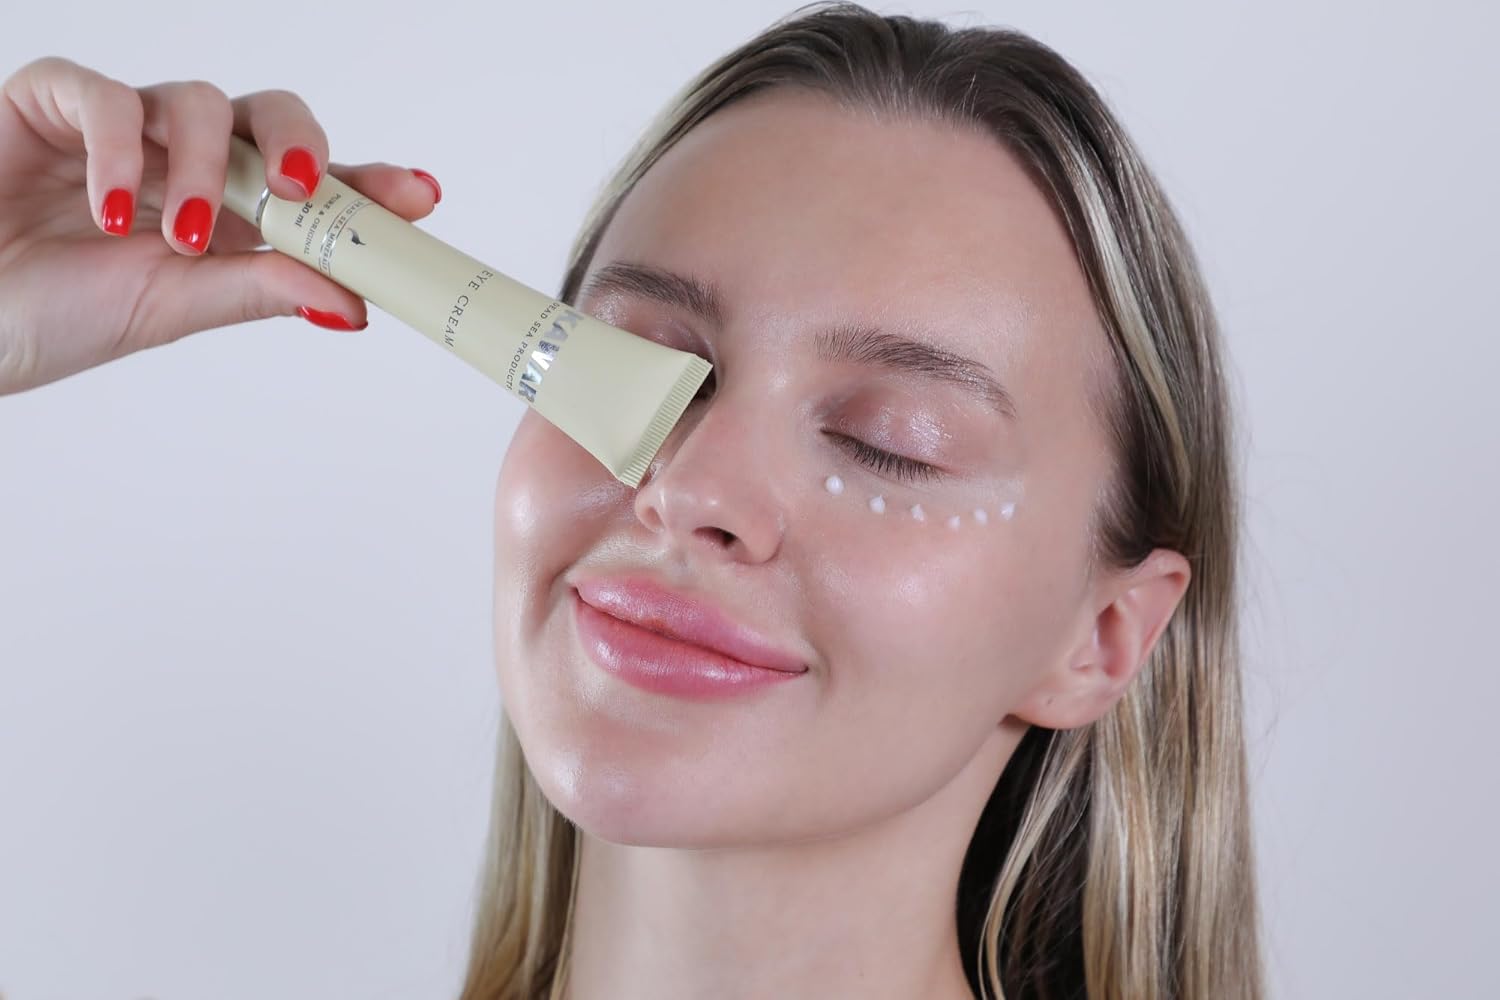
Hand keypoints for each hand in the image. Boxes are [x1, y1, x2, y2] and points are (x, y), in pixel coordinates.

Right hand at [0, 56, 444, 394]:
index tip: (421, 198)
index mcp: (226, 212)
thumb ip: (260, 291)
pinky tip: (111, 212)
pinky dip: (118, 149)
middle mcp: (183, 161)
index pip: (311, 185)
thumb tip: (356, 303)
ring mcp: (123, 129)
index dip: (367, 183)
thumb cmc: (57, 313)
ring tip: (185, 237)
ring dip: (204, 168)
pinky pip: (104, 96)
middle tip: (309, 191)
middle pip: (269, 116)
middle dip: (303, 146)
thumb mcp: (175, 309)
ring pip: (197, 101)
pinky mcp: (51, 102)